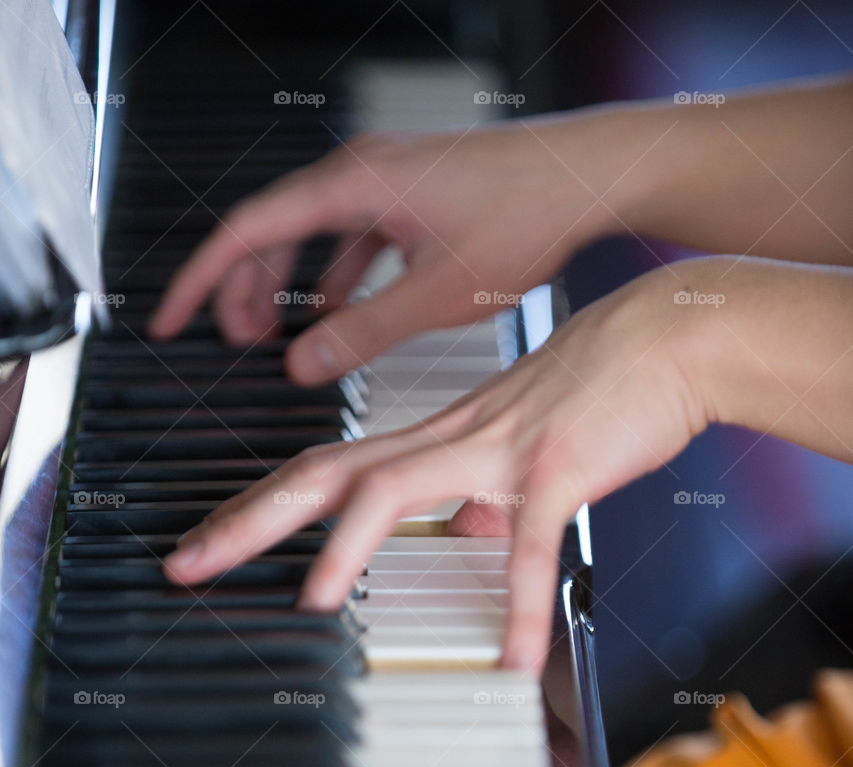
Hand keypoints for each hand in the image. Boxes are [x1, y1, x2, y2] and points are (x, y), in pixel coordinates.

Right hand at [148, 111, 634, 381]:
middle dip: (243, 288)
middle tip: (232, 341)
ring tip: (279, 336)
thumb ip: (360, 334)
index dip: (202, 281)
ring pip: (312, 234)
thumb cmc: (524, 217)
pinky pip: (352, 237)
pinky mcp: (415, 195)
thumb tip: (302, 363)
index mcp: (352, 185)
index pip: (246, 230)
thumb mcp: (432, 295)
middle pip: (272, 230)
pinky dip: (335, 276)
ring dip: (289, 284)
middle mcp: (362, 172)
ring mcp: (389, 181)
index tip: (172, 319)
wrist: (587, 178)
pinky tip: (339, 313)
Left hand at [162, 265, 707, 670]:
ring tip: (311, 603)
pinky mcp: (556, 468)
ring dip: (343, 546)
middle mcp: (449, 438)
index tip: (213, 538)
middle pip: (325, 472)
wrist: (671, 333)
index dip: (261, 505)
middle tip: (188, 562)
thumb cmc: (604, 383)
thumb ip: (490, 489)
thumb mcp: (526, 443)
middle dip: (248, 518)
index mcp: (438, 436)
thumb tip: (475, 531)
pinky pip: (526, 545)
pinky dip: (517, 606)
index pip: (327, 469)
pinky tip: (510, 658)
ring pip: (393, 487)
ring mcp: (497, 448)